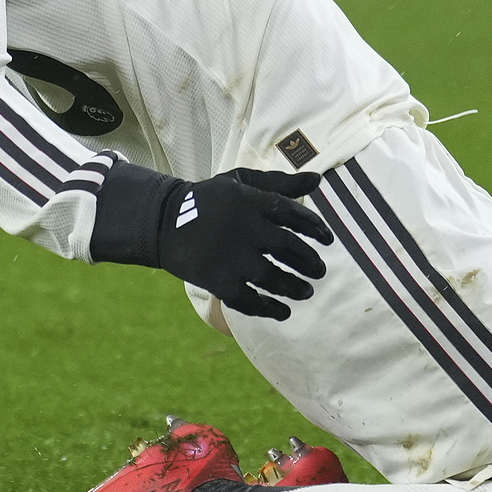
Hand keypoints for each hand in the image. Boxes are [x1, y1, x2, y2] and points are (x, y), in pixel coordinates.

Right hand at [157, 170, 332, 320]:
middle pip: (288, 246)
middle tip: (320, 271)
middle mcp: (244, 228)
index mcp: (251, 201)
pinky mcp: (218, 280)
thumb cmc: (210, 200)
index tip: (328, 240)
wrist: (164, 220)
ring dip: (294, 287)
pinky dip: (268, 308)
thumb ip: (279, 183)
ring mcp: (231, 256)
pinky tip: (283, 311)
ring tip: (307, 292)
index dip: (315, 228)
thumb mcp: (242, 182)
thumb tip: (318, 180)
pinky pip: (249, 300)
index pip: (293, 214)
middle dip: (309, 260)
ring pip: (272, 277)